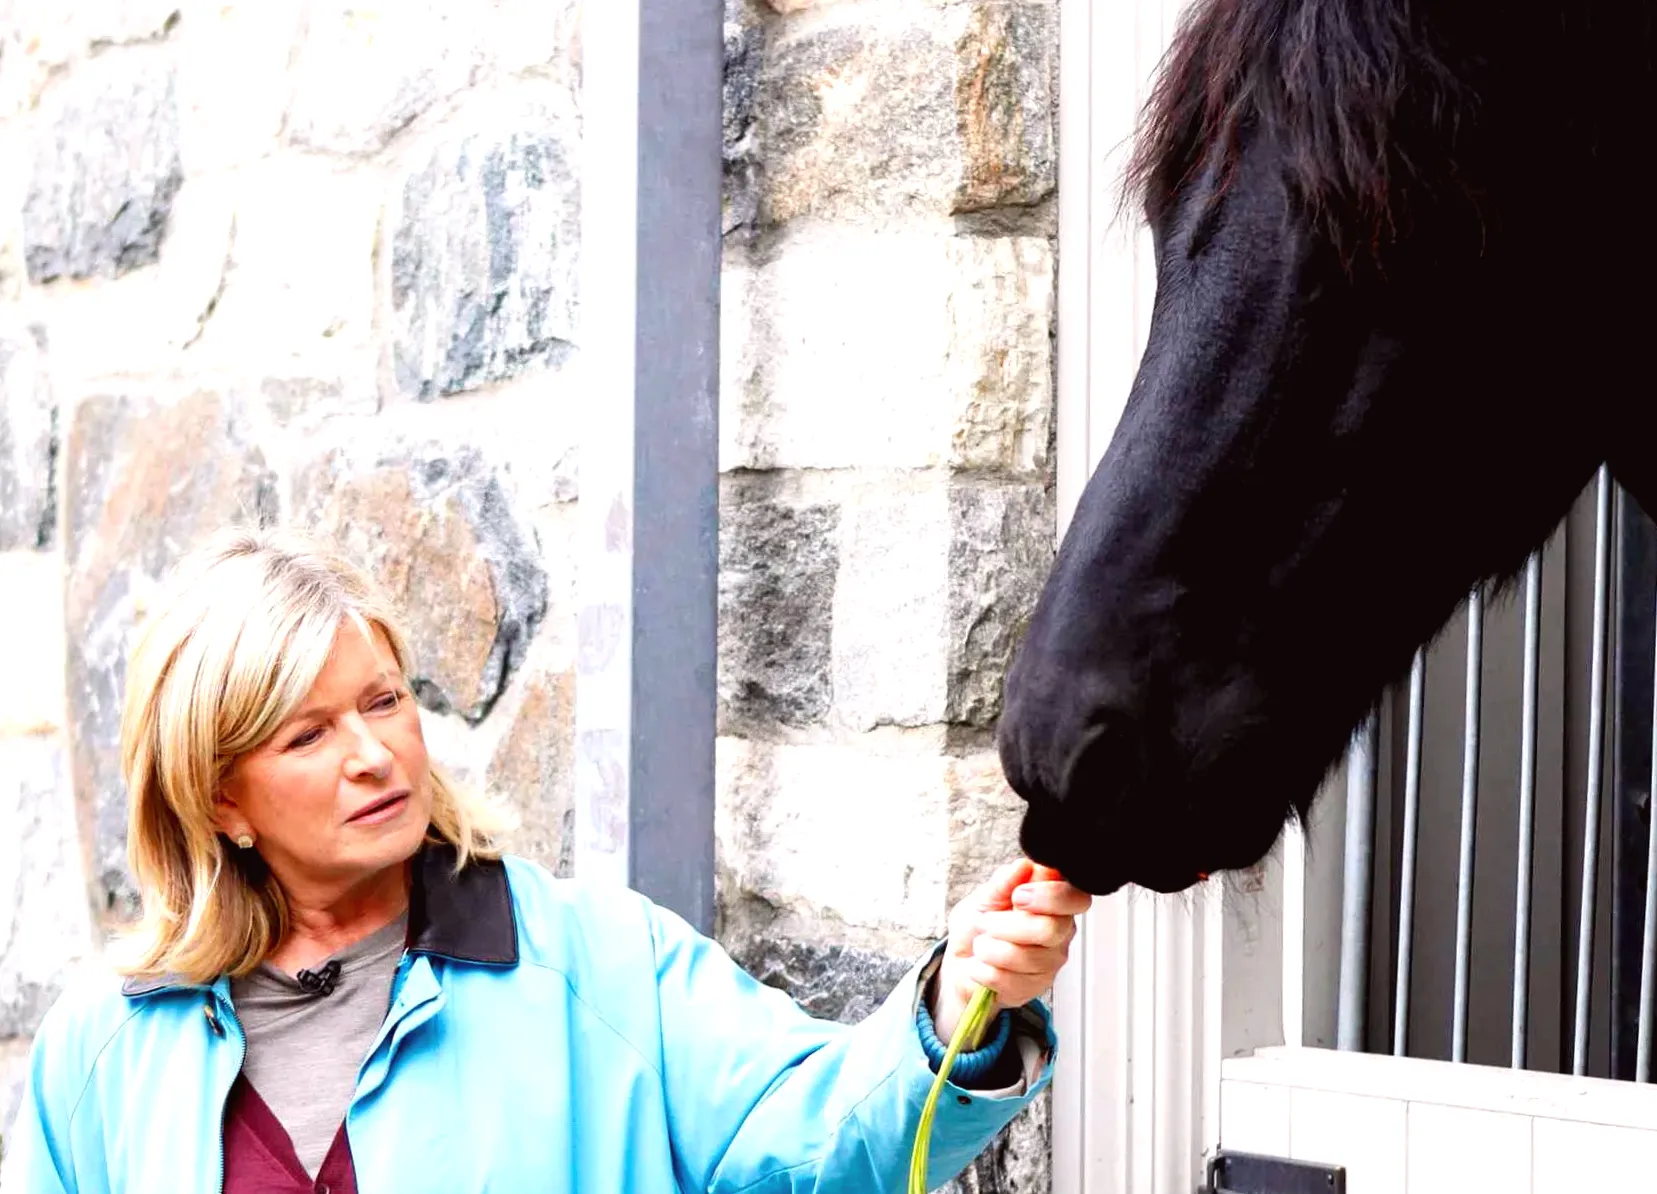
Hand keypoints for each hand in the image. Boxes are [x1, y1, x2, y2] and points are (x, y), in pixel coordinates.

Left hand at [929, 859, 1090, 1044]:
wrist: (961, 959)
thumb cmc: (979, 923)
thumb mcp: (985, 895)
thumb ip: (1005, 881)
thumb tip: (1023, 866)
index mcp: (1055, 904)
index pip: (1076, 898)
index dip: (1049, 896)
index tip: (1018, 896)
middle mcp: (1060, 934)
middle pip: (1050, 930)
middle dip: (1007, 925)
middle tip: (987, 922)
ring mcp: (1050, 964)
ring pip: (1024, 956)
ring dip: (989, 948)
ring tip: (982, 943)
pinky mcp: (1034, 988)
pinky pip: (1007, 980)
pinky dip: (983, 969)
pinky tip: (982, 964)